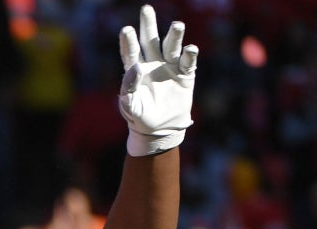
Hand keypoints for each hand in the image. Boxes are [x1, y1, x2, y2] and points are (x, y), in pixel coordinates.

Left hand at [118, 4, 198, 155]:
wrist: (160, 128)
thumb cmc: (140, 117)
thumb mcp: (130, 106)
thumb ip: (128, 89)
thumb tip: (135, 68)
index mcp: (136, 70)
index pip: (131, 52)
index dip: (128, 41)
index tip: (126, 30)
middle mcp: (153, 63)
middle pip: (150, 40)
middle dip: (148, 25)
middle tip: (146, 9)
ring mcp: (170, 67)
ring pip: (171, 47)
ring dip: (174, 36)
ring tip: (177, 25)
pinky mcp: (185, 75)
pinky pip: (188, 62)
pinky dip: (190, 55)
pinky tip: (190, 49)